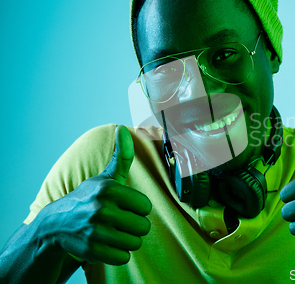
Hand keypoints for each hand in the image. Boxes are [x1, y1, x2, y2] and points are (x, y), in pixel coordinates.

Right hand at [40, 126, 151, 264]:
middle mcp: (101, 209)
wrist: (57, 223)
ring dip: (127, 240)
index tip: (125, 207)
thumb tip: (123, 128)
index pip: (146, 206)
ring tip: (113, 232)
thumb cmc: (89, 198)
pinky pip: (123, 257)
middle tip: (119, 221)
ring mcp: (95, 232)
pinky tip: (106, 244)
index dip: (138, 208)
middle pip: (143, 227)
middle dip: (134, 226)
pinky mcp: (92, 251)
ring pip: (135, 243)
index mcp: (108, 189)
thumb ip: (122, 155)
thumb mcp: (105, 176)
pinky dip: (118, 253)